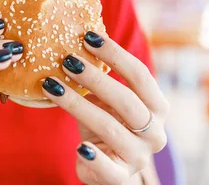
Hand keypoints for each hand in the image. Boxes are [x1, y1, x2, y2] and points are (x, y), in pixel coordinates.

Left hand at [42, 32, 168, 184]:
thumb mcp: (107, 100)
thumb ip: (100, 77)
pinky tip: (78, 145)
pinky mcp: (120, 178)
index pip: (140, 75)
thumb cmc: (108, 124)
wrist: (110, 167)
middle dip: (95, 78)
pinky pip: (108, 169)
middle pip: (127, 100)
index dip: (115, 54)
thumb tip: (76, 38)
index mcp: (157, 107)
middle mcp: (154, 132)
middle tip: (68, 60)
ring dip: (78, 105)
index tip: (88, 37)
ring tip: (51, 85)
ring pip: (109, 127)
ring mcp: (139, 156)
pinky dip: (94, 157)